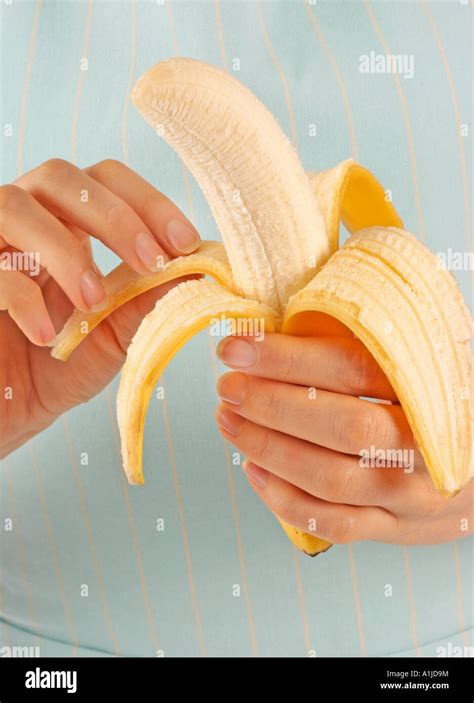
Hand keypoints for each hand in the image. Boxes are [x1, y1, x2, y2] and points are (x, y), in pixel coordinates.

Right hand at [0, 158, 199, 456]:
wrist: (4, 410)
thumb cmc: (56, 368)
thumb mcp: (112, 337)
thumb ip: (146, 302)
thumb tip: (200, 270)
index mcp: (64, 225)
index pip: (105, 180)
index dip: (148, 202)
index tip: (186, 243)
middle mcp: (23, 222)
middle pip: (60, 176)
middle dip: (114, 216)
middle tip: (151, 262)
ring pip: (14, 204)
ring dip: (65, 250)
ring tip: (93, 301)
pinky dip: (22, 294)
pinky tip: (45, 335)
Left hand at [215, 332, 471, 545]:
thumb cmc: (445, 403)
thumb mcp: (423, 360)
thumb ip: (369, 344)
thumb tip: (284, 322)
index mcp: (433, 389)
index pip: (351, 368)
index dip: (287, 357)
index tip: (237, 347)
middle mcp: (427, 446)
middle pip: (341, 426)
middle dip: (271, 404)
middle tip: (228, 386)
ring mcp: (414, 495)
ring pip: (331, 479)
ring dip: (268, 449)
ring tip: (230, 421)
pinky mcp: (400, 530)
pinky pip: (336, 524)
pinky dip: (285, 501)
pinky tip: (254, 471)